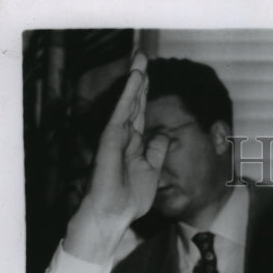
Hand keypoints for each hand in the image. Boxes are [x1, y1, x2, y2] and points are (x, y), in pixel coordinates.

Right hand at [65, 52, 169, 262]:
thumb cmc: (129, 199)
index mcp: (132, 145)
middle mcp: (122, 137)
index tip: (149, 75)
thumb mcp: (152, 171)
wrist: (113, 215)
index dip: (144, 95)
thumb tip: (163, 132)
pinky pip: (121, 112)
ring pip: (127, 103)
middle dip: (139, 80)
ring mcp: (115, 137)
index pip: (140, 114)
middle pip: (133, 103)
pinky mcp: (109, 139)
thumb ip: (157, 150)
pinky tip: (135, 80)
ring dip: (134, 80)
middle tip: (143, 56)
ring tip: (140, 59)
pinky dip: (128, 95)